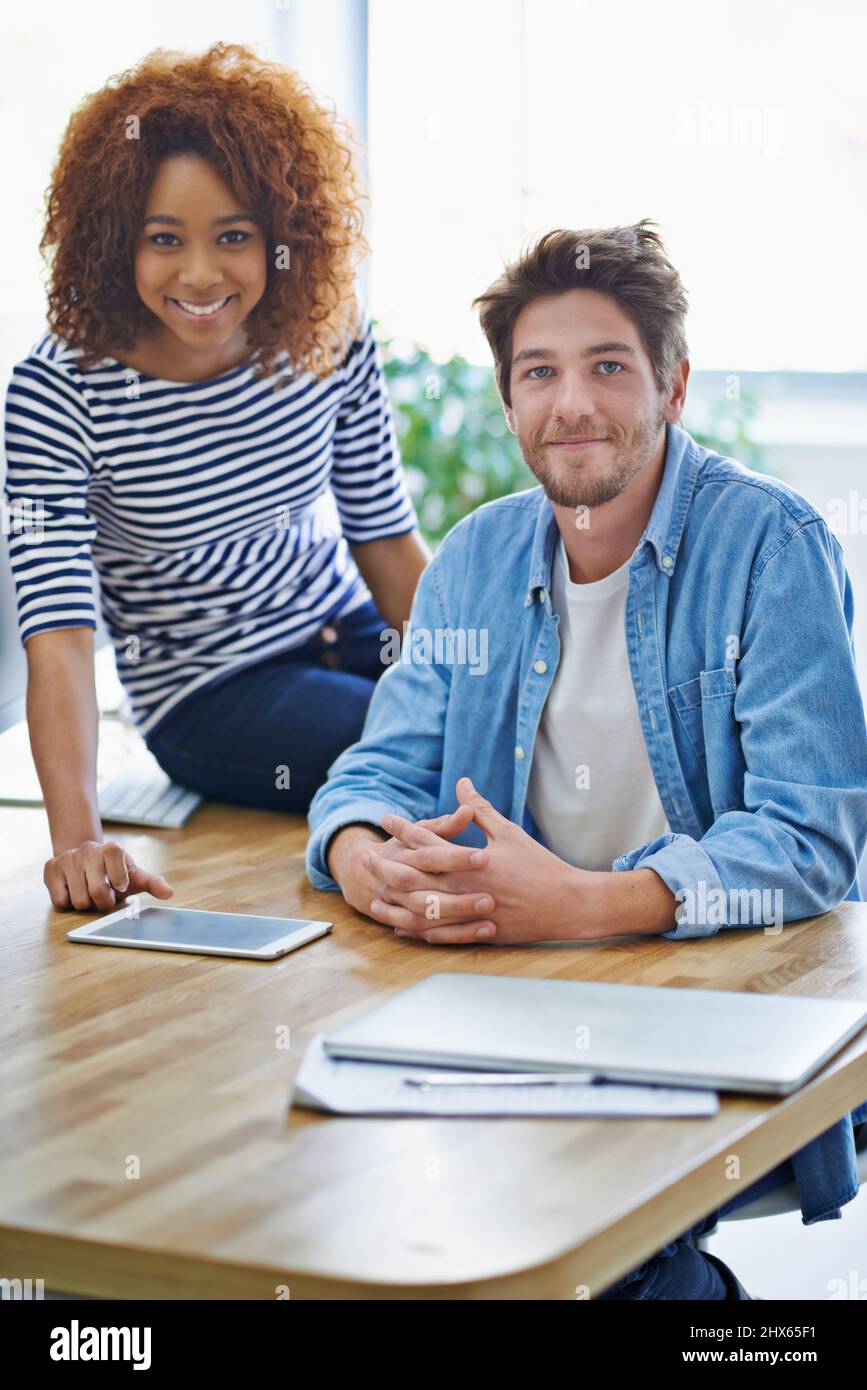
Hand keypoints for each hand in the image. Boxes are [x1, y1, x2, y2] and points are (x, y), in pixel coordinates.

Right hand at [44, 840, 173, 911]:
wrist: (83, 860)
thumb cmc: (113, 873)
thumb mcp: (134, 876)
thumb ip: (152, 883)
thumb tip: (169, 893)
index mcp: (112, 849)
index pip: (119, 874)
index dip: (119, 885)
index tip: (119, 886)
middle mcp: (88, 850)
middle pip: (97, 892)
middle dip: (103, 902)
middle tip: (104, 896)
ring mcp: (67, 858)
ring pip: (78, 900)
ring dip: (86, 904)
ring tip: (88, 891)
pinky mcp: (50, 869)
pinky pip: (60, 901)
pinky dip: (68, 903)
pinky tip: (73, 891)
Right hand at [330, 805, 491, 929]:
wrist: (364, 876)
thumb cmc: (405, 848)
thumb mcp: (419, 832)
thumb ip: (445, 825)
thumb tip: (468, 810)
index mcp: (403, 856)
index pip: (430, 857)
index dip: (455, 858)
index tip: (485, 856)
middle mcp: (398, 884)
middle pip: (425, 893)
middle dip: (458, 897)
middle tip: (490, 897)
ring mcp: (401, 907)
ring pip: (427, 918)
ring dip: (459, 918)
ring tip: (491, 916)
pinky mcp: (411, 925)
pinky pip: (432, 935)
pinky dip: (457, 935)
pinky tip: (486, 931)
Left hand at [371, 776, 592, 944]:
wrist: (567, 905)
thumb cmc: (540, 866)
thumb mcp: (509, 833)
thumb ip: (480, 810)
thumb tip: (461, 783)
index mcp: (469, 861)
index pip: (426, 841)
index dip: (403, 829)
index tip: (386, 819)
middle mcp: (462, 888)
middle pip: (413, 877)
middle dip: (386, 866)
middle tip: (366, 858)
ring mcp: (467, 913)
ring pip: (419, 910)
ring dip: (394, 903)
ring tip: (375, 896)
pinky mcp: (475, 933)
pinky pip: (437, 934)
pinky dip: (416, 930)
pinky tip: (401, 926)